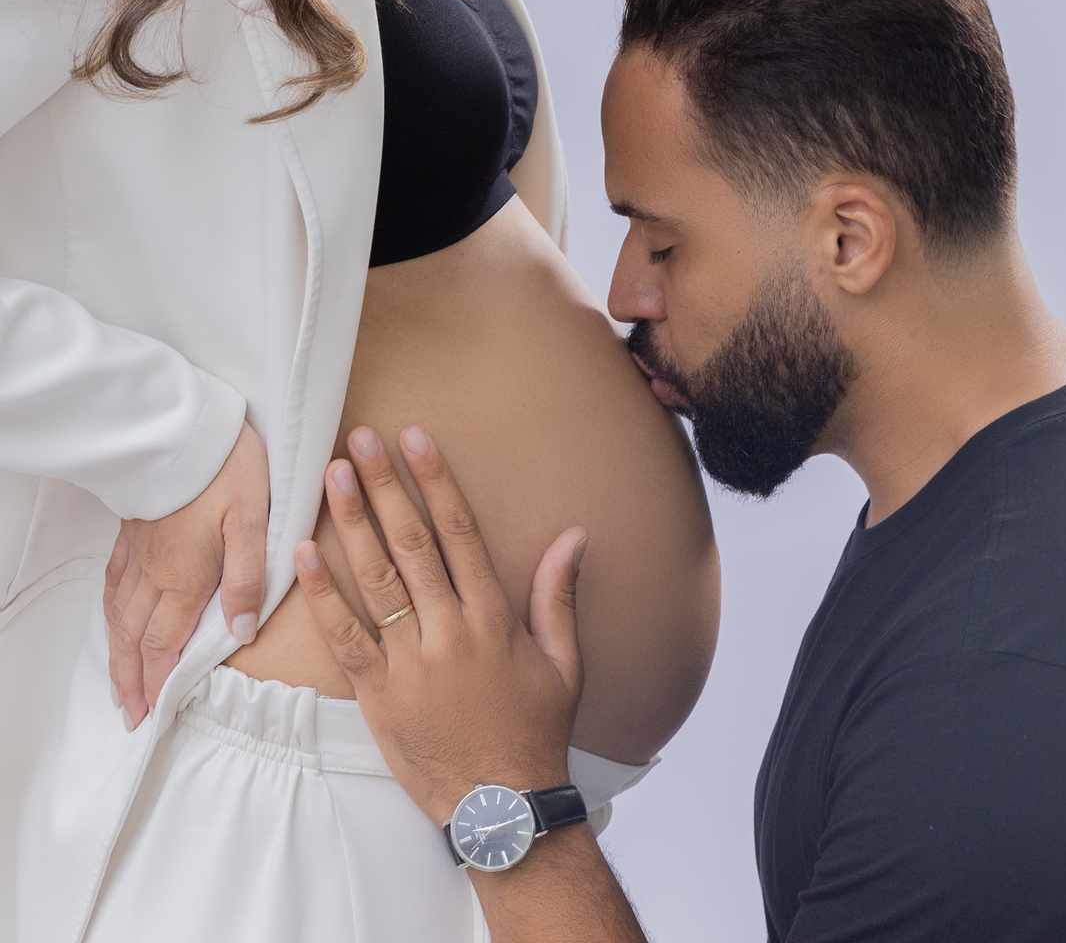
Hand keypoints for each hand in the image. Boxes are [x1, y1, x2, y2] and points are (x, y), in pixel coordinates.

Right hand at [104, 420, 268, 726]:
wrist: (184, 425)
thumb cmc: (224, 469)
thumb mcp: (252, 521)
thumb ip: (247, 578)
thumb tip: (239, 633)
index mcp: (184, 577)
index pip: (164, 645)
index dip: (157, 684)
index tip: (149, 717)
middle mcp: (155, 572)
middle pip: (135, 638)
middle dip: (131, 681)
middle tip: (128, 715)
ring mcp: (140, 551)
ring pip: (120, 614)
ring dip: (118, 652)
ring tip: (119, 680)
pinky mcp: (134, 529)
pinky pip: (116, 580)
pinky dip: (112, 609)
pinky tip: (114, 614)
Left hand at [293, 424, 586, 823]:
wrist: (503, 810)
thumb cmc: (534, 733)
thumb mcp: (564, 662)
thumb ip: (558, 594)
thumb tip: (575, 535)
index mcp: (494, 618)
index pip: (461, 532)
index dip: (436, 481)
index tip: (416, 439)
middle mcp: (451, 631)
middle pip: (413, 542)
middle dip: (386, 485)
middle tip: (362, 439)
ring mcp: (412, 663)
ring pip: (377, 579)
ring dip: (353, 522)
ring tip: (333, 476)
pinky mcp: (380, 696)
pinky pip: (346, 638)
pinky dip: (324, 595)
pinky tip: (305, 555)